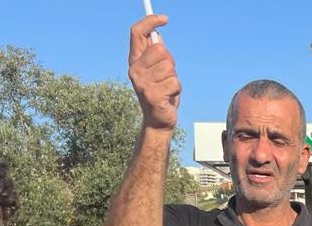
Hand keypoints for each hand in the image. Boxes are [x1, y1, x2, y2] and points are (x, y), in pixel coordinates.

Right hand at [128, 15, 180, 129]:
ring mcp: (141, 82)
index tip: (164, 19)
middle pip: (160, 49)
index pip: (137, 33)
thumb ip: (157, 55)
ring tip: (167, 88)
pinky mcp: (151, 95)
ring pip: (169, 67)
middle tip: (167, 76)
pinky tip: (169, 97)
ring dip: (174, 78)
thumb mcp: (158, 71)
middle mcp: (134, 70)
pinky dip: (176, 90)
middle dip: (170, 62)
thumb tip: (157, 35)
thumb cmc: (161, 93)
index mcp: (135, 61)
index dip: (150, 21)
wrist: (159, 120)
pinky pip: (174, 82)